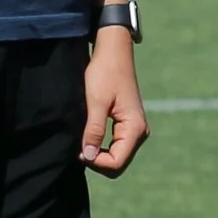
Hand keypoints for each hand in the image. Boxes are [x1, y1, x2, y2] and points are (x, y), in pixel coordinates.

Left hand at [81, 28, 149, 176]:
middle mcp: (140, 132)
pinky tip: (88, 137)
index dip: (95, 162)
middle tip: (77, 147)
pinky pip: (116, 146)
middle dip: (97, 161)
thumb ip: (93, 131)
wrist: (114, 53)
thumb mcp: (96, 102)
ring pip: (117, 156)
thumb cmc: (104, 74)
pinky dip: (101, 147)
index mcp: (135, 128)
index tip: (77, 150)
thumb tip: (87, 157)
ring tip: (81, 140)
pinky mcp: (128, 125)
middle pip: (118, 163)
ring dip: (98, 154)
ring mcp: (135, 129)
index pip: (116, 163)